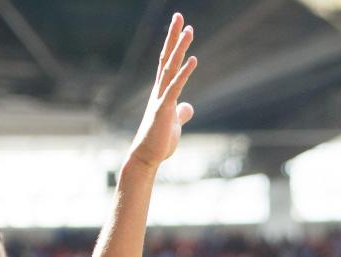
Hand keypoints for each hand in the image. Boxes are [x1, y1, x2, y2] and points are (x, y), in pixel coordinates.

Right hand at [128, 12, 197, 171]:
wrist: (147, 157)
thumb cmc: (159, 142)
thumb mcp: (174, 124)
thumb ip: (181, 113)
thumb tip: (189, 106)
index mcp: (162, 92)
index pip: (168, 63)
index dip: (174, 46)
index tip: (180, 28)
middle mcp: (159, 90)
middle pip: (168, 58)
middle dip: (174, 37)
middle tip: (180, 16)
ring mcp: (161, 98)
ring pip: (171, 67)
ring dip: (180, 48)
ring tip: (189, 30)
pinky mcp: (165, 109)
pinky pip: (176, 86)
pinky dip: (185, 72)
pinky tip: (193, 59)